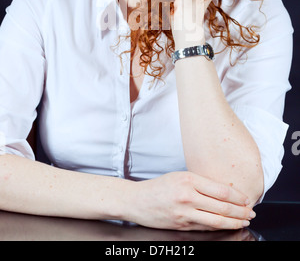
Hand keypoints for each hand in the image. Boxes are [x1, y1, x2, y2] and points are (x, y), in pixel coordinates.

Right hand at [130, 171, 254, 230]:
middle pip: (222, 207)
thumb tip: (224, 192)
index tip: (246, 199)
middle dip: (240, 211)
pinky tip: (227, 226)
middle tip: (251, 212)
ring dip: (234, 222)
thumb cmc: (158, 187)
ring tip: (244, 221)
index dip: (237, 197)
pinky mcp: (181, 226)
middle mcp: (187, 196)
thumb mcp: (179, 176)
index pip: (220, 190)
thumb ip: (199, 183)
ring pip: (216, 220)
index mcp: (188, 179)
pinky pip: (204, 228)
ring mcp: (184, 213)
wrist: (136, 200)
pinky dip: (219, 228)